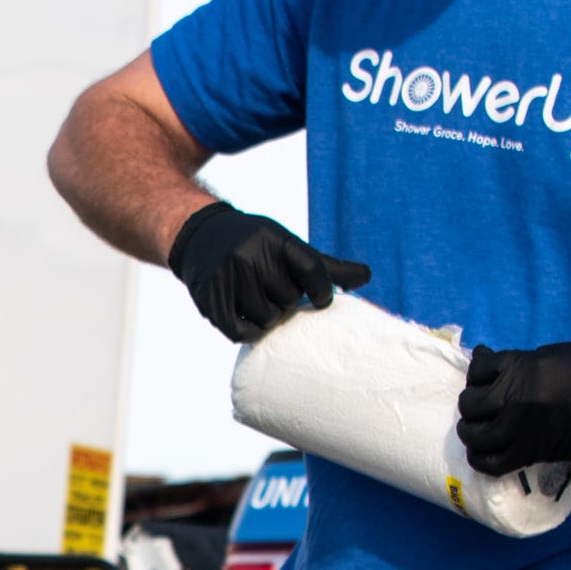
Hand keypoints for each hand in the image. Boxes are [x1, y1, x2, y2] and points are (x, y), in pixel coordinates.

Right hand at [167, 201, 369, 343]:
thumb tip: (367, 277)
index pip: (313, 270)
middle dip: (287, 302)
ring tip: (262, 304)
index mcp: (276, 241)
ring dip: (269, 318)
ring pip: (267, 319)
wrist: (202, 236)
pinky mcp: (210, 297)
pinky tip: (251, 322)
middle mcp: (251, 255)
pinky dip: (250, 333)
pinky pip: (240, 331)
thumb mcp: (289, 246)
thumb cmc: (257, 245)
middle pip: (288, 301)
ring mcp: (229, 276)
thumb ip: (326, 266)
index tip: (321, 301)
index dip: (322, 291)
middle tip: (275, 292)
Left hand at [457, 341, 570, 473]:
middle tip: (481, 405)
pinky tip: (483, 451)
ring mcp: (522, 427)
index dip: (478, 373)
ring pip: (475, 434)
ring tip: (478, 428)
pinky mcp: (533, 452)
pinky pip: (492, 462)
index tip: (483, 377)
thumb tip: (493, 367)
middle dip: (472, 403)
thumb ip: (520, 363)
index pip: (478, 369)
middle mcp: (516, 398)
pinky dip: (481, 458)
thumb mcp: (554, 355)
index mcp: (522, 367)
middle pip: (471, 403)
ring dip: (471, 431)